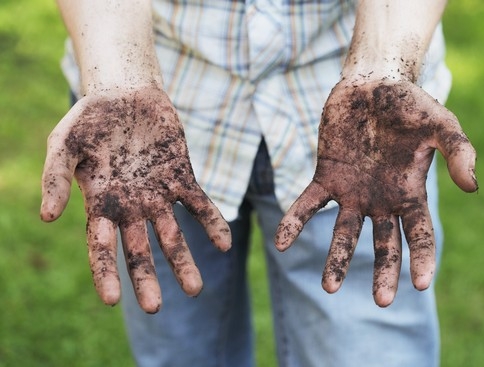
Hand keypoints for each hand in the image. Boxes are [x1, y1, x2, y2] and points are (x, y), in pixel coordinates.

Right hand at [41, 86, 230, 312]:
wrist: (125, 94)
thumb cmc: (90, 119)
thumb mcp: (64, 143)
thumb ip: (55, 177)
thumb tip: (46, 216)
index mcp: (101, 204)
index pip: (102, 247)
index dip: (105, 272)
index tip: (111, 299)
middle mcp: (131, 206)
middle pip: (139, 250)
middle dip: (147, 277)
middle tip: (155, 308)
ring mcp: (158, 194)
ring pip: (172, 235)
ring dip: (183, 261)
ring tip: (196, 289)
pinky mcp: (181, 177)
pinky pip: (198, 205)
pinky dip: (211, 222)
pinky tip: (224, 243)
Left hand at [275, 79, 476, 306]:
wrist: (371, 83)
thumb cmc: (410, 103)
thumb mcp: (441, 123)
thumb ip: (460, 152)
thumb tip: (472, 187)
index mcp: (410, 193)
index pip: (419, 234)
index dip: (422, 258)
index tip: (422, 284)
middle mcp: (380, 200)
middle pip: (384, 243)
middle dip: (383, 271)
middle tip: (381, 301)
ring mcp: (352, 192)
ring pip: (344, 232)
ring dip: (336, 259)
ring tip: (329, 287)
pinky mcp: (326, 178)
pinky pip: (309, 205)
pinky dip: (295, 222)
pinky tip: (280, 242)